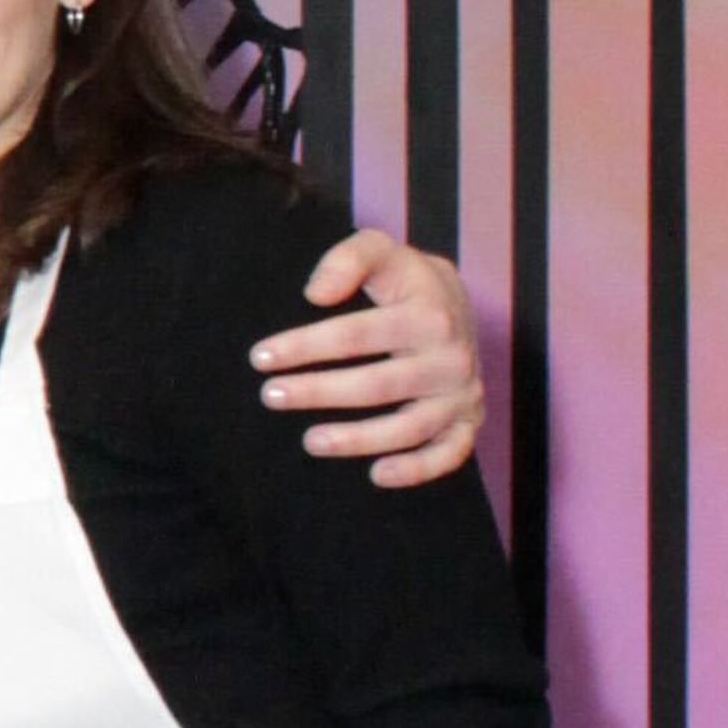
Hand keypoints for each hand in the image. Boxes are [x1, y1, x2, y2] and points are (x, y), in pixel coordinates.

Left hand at [253, 230, 483, 487]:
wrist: (457, 305)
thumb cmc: (404, 282)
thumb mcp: (381, 252)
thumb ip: (348, 259)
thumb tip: (315, 294)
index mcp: (429, 313)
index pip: (357, 335)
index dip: (305, 346)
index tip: (260, 357)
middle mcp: (452, 356)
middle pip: (378, 384)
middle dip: (318, 392)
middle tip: (270, 396)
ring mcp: (462, 393)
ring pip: (409, 426)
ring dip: (357, 439)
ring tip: (309, 441)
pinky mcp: (467, 421)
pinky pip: (448, 454)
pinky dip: (416, 470)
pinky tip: (375, 475)